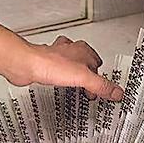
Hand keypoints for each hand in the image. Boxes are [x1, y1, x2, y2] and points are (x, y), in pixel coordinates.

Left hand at [9, 36, 123, 100]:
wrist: (26, 64)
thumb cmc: (50, 65)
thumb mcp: (83, 78)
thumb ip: (101, 86)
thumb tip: (117, 92)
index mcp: (82, 51)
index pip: (98, 63)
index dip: (101, 77)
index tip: (104, 89)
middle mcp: (70, 50)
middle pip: (85, 60)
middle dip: (89, 73)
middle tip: (91, 88)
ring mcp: (57, 55)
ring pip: (71, 61)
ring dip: (74, 71)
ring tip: (77, 82)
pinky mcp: (45, 63)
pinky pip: (56, 67)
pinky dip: (60, 74)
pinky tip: (57, 81)